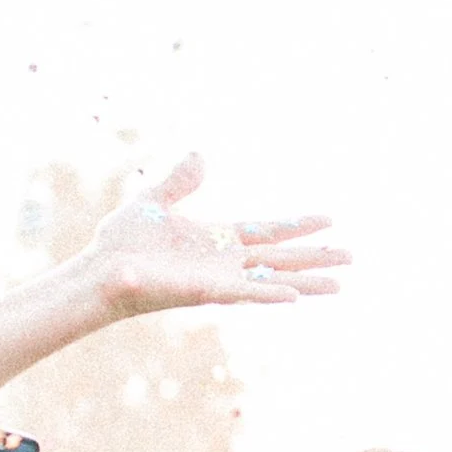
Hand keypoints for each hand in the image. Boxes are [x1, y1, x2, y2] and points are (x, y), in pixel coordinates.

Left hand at [83, 154, 345, 317]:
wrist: (100, 269)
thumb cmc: (123, 241)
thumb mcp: (155, 201)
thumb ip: (180, 181)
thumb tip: (199, 154)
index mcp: (218, 238)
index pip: (269, 231)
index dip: (298, 225)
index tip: (329, 219)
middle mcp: (226, 261)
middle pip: (282, 258)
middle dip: (316, 257)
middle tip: (351, 256)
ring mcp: (220, 278)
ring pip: (274, 280)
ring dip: (306, 282)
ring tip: (340, 284)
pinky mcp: (206, 292)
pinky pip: (245, 293)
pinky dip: (270, 294)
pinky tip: (295, 296)